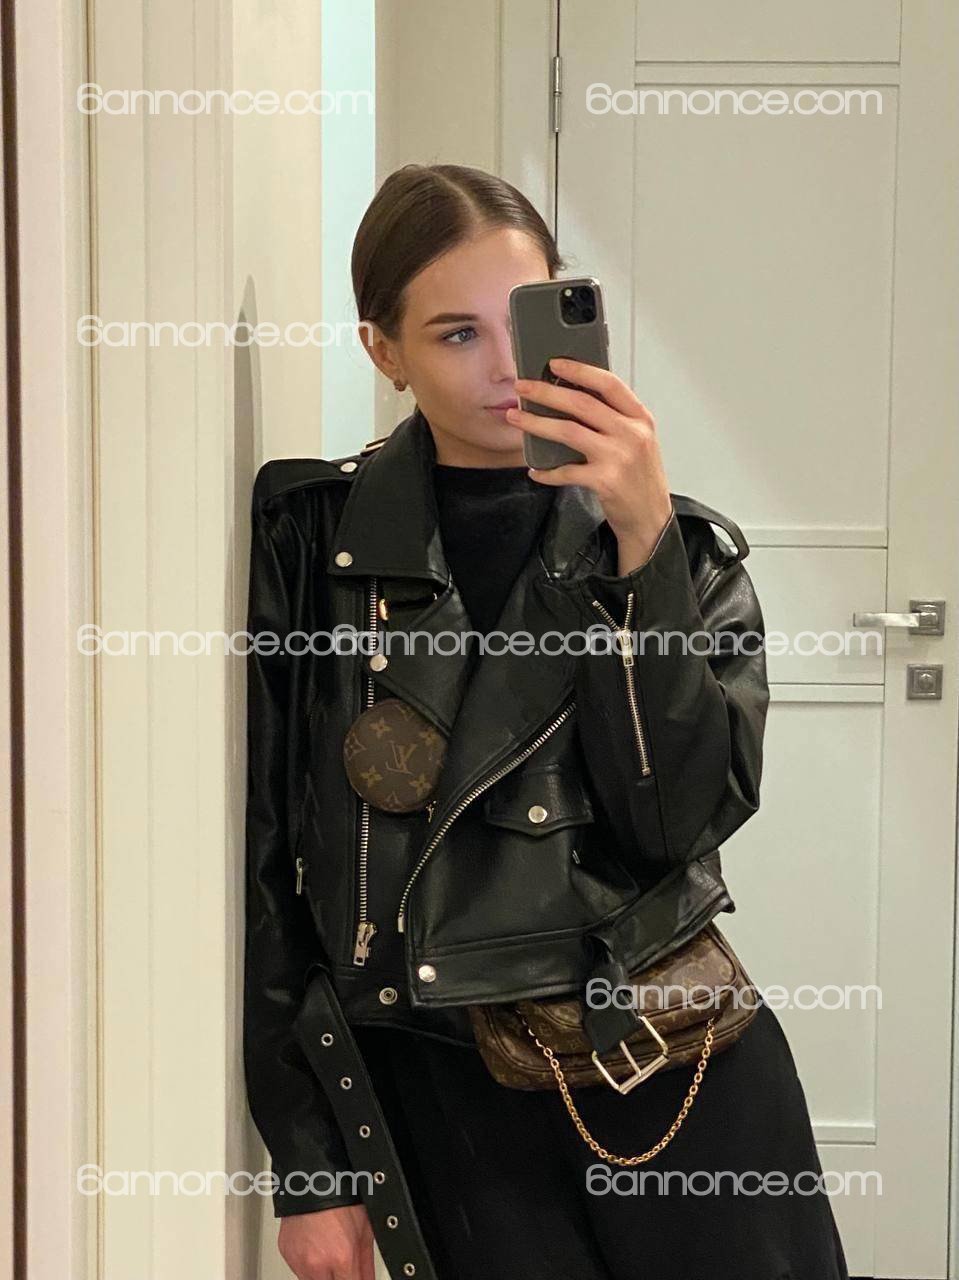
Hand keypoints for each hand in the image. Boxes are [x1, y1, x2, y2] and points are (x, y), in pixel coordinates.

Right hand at [278, 1203, 375, 1279]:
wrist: (312, 1178)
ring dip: (323, 1274)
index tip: (353, 1274)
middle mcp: (318, 1265)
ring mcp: (299, 1262)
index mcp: (342, 1258)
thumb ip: (366, 1264)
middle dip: (339, 1277)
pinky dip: (308, 1263)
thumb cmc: (340, 1197)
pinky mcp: (287, 1256)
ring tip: (328, 1251)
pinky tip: (316, 1244)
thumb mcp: (365, 1230)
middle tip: (343, 1264)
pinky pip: (299, 1269)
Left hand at [506, 357, 673, 572]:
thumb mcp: (638, 442)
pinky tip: (535, 470)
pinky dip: (547, 471)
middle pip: (582, 404)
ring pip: (569, 431)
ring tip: (516, 417)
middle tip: (522, 386)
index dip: (580, 371)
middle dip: (546, 392)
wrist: (651, 519)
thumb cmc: (641, 480)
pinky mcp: (605, 481)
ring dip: (537, 423)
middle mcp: (631, 434)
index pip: (609, 384)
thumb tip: (572, 399)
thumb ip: (614, 420)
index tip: (555, 364)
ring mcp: (618, 457)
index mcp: (640, 419)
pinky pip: (566, 470)